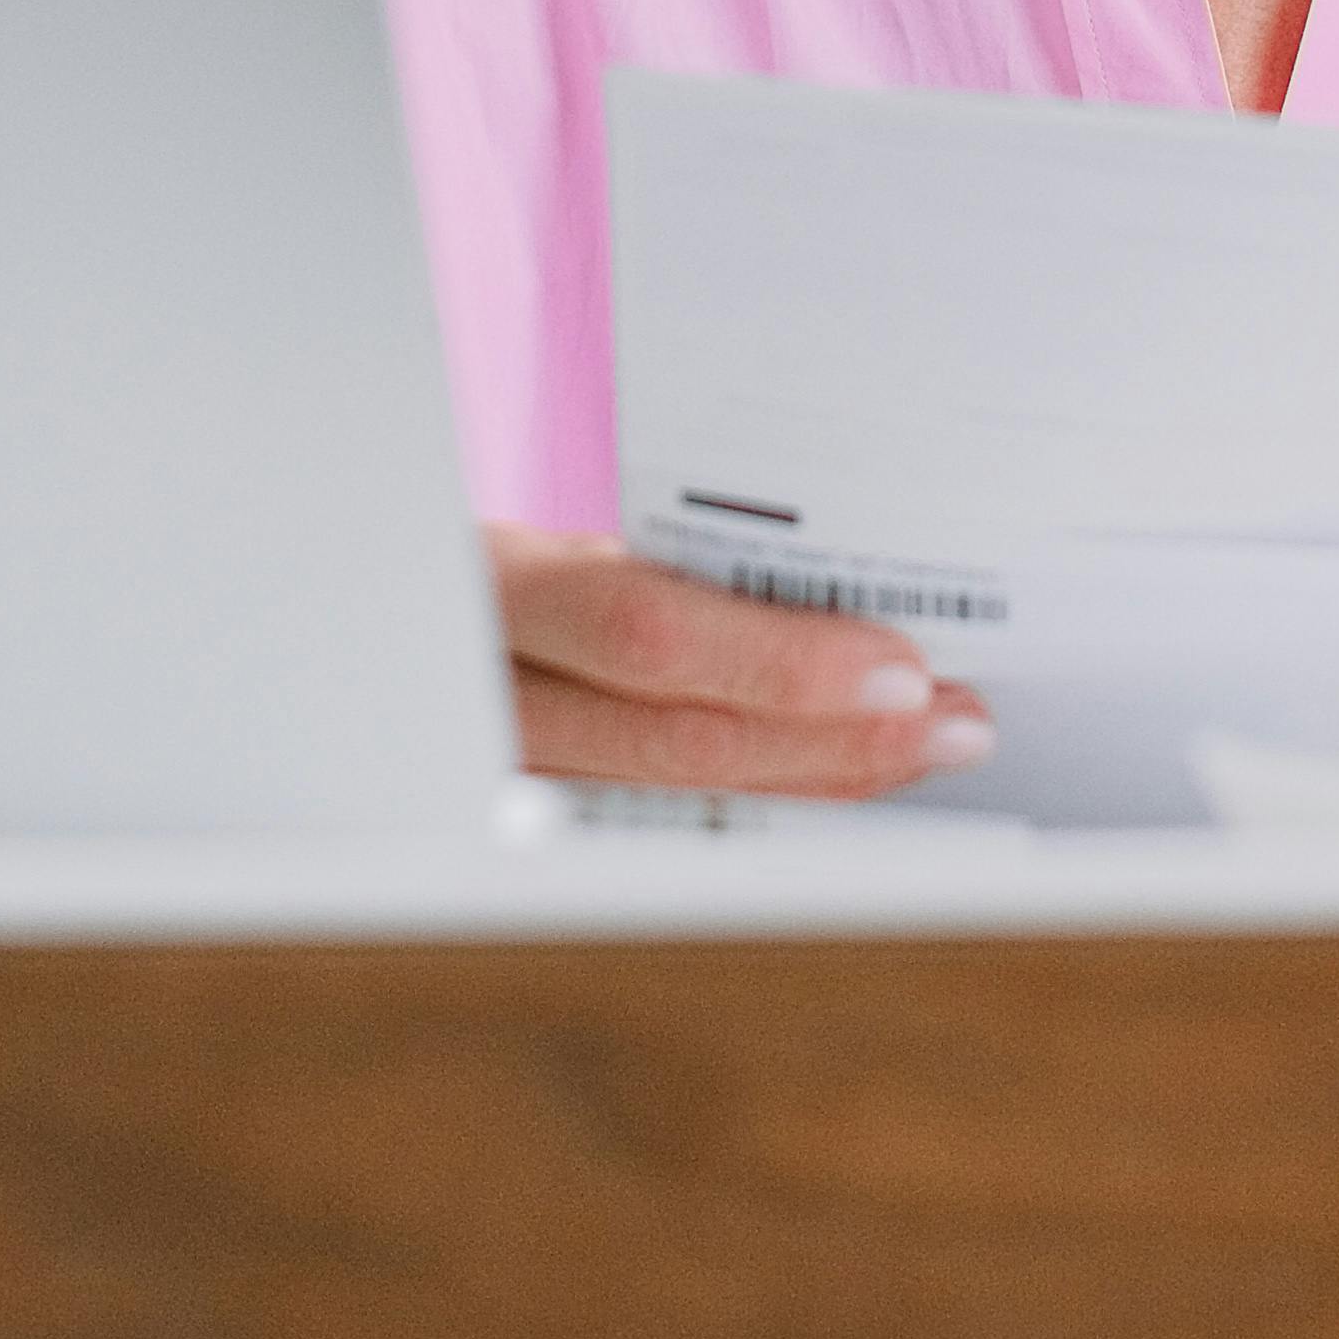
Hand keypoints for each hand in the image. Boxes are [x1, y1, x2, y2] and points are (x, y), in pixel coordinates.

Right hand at [489, 527, 997, 797]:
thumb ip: (662, 560)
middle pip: (685, 740)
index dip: (786, 667)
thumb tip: (830, 582)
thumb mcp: (549, 528)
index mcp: (497, 585)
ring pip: (682, 793)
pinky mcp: (536, 799)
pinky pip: (670, 809)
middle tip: (956, 723)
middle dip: (839, 740)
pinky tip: (840, 776)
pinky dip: (770, 794)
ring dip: (822, 774)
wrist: (382, 603)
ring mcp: (509, 763)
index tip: (901, 669)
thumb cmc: (486, 556)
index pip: (648, 635)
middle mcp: (496, 691)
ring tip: (924, 746)